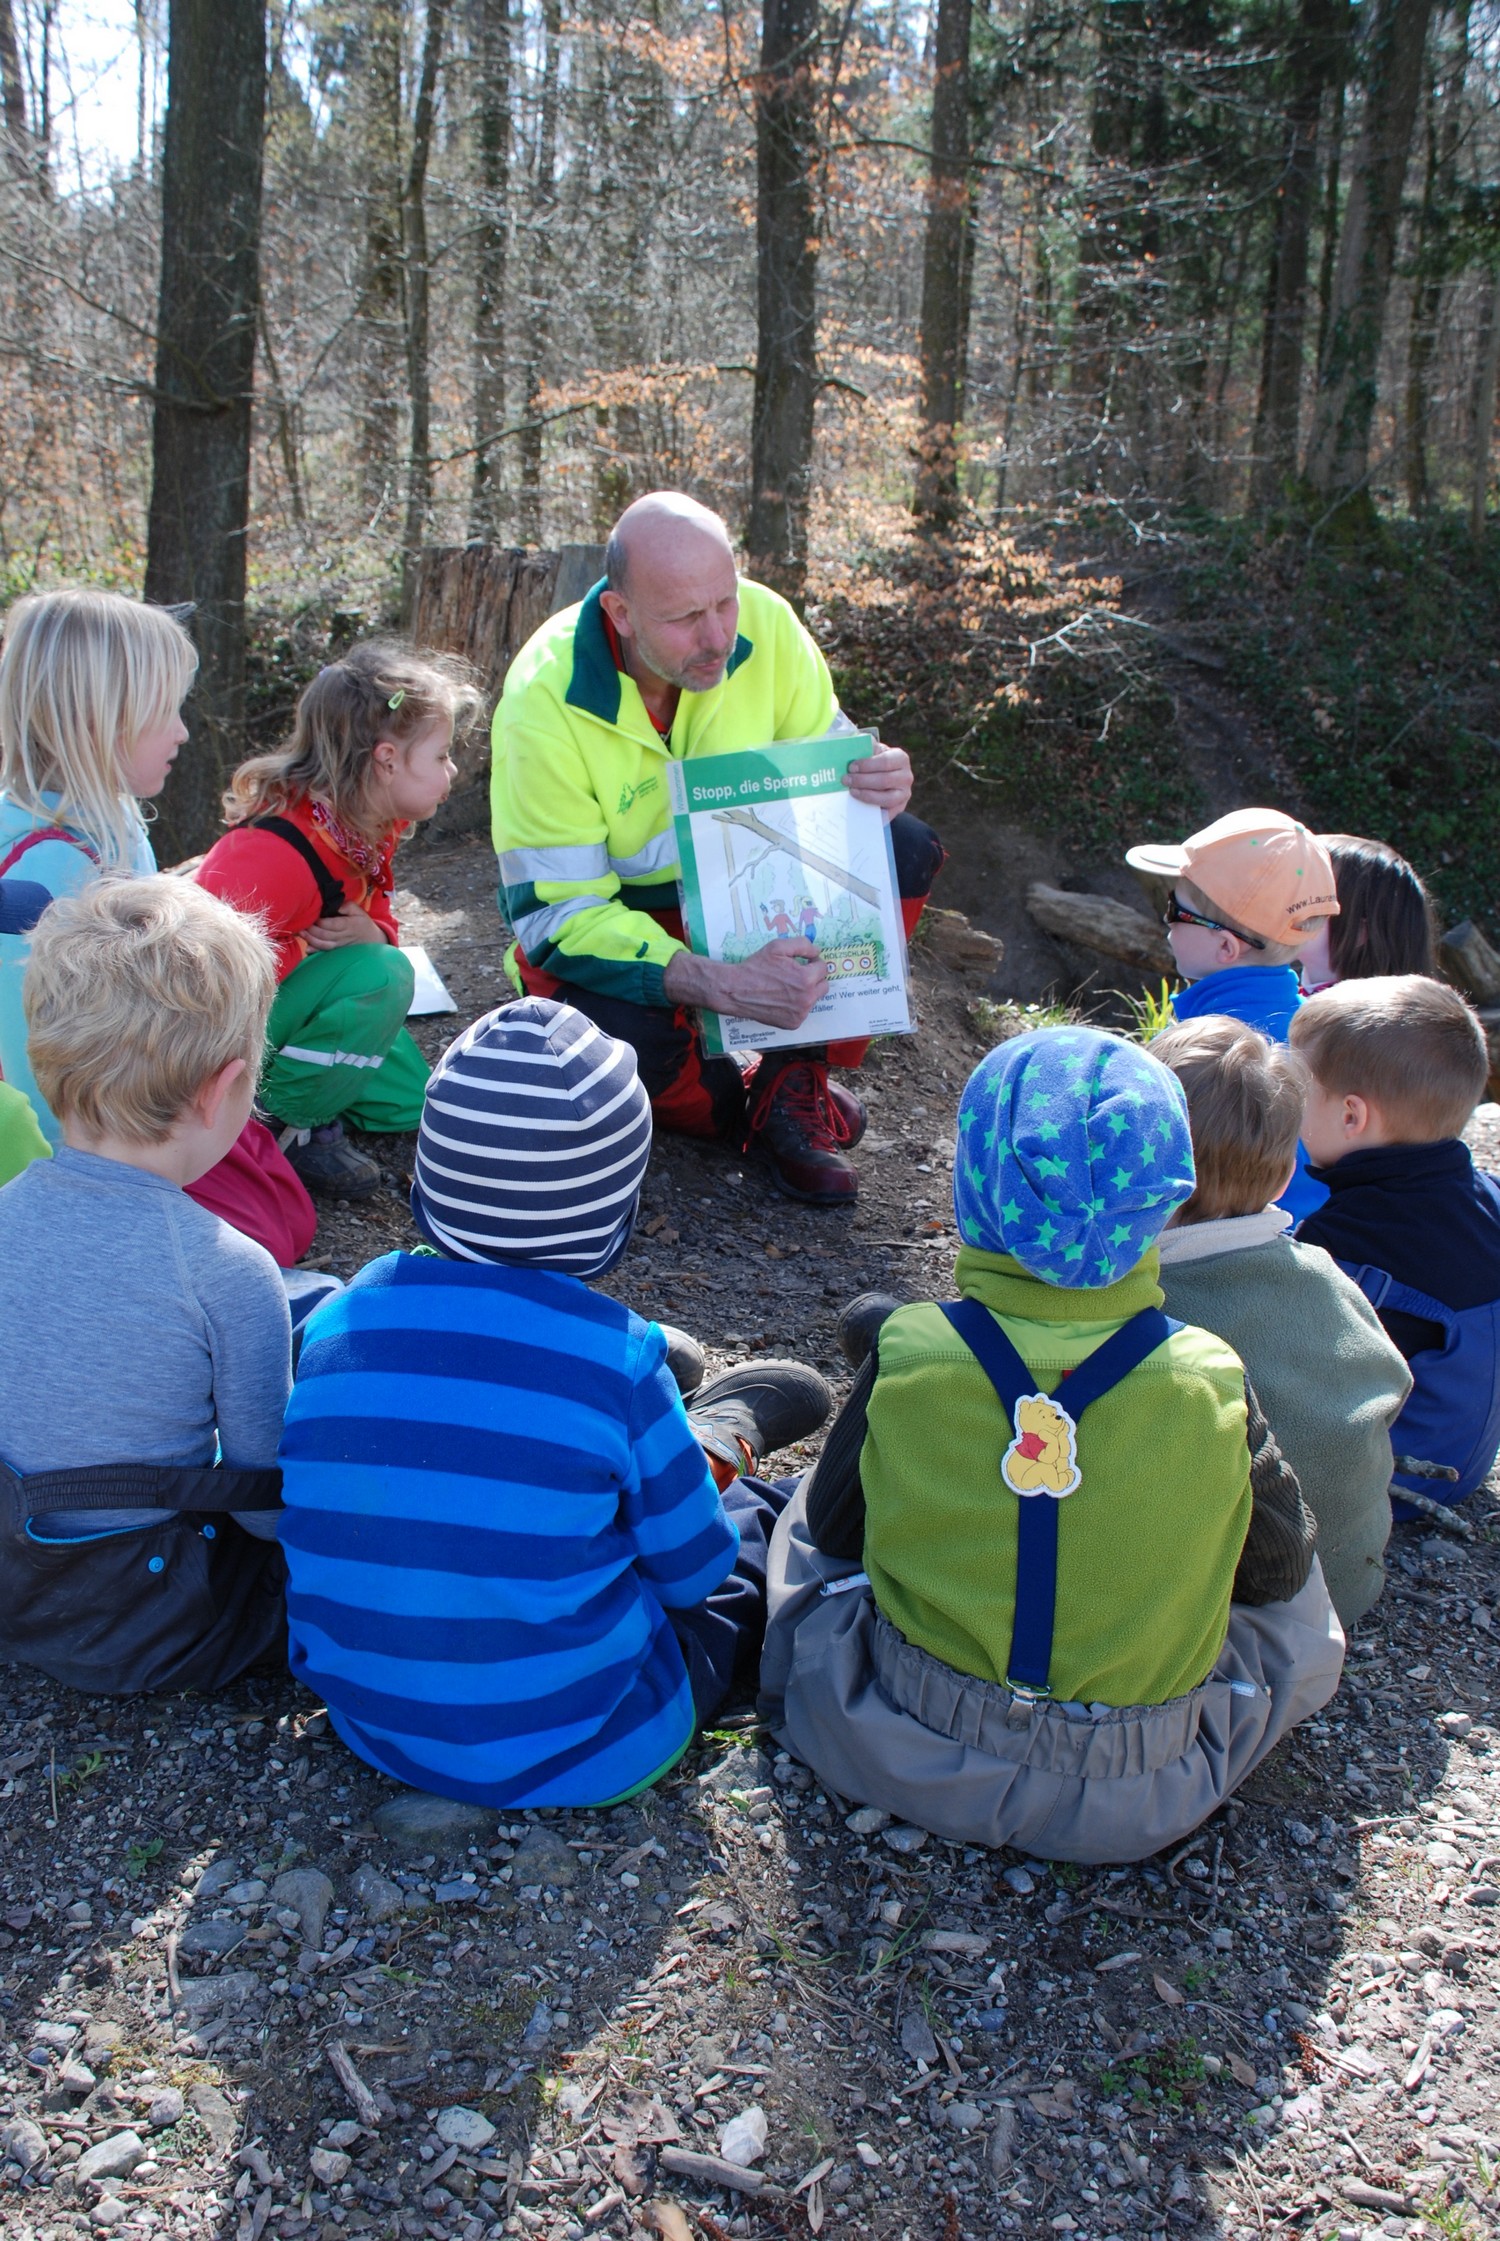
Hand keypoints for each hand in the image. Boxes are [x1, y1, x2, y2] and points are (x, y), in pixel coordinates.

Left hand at [302, 903, 385, 950]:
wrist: (372, 939)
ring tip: (301, 933)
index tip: (312, 915)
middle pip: (325, 935)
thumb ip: (346, 906)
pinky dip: (316, 951)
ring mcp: (340, 945)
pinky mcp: (337, 950)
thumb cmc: (362, 922)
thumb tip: (334, 905)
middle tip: (302, 923)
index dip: (320, 921)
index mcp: (349, 925)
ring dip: (311, 940)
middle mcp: (344, 936)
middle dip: (312, 930)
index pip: (332, 924)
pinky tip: (307, 949)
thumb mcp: (358, 910)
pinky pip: (326, 952)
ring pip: (324, 945)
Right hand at [664, 937, 827, 1029]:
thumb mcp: (778, 946)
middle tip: (797, 975)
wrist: (736, 990)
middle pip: (823, 985)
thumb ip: (803, 945)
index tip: (802, 963)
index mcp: (806, 979)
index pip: (823, 968)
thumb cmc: (756, 967)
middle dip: (813, 978)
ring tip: (786, 987)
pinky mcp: (793, 1024)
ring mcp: (800, 1014)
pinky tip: (781, 1000)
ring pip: (814, 999)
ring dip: (806, 993)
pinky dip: (796, 1006)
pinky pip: (803, 1012)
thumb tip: (817, 952)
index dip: (812, 963)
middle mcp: (807, 999)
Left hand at [842, 739, 912, 821]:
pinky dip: (872, 810)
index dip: (867, 765)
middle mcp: (906, 776)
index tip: (851, 767)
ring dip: (866, 795)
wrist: (885, 780)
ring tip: (851, 792)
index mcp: (900, 758)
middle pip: (884, 780)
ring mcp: (904, 794)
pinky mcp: (899, 808)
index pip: (885, 762)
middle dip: (862, 781)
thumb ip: (866, 747)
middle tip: (845, 780)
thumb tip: (856, 741)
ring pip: (886, 798)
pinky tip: (859, 806)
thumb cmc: (876, 764)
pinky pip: (886, 813)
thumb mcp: (873, 752)